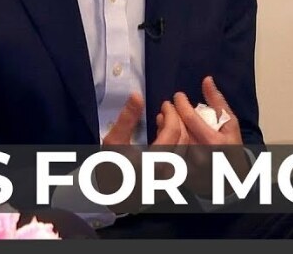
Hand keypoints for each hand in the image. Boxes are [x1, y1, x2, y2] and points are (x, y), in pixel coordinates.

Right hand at [97, 94, 190, 210]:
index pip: (174, 131)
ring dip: (178, 132)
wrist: (108, 196)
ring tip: (165, 121)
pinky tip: (165, 137)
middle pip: (183, 139)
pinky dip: (177, 145)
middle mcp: (168, 173)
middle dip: (177, 120)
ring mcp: (172, 181)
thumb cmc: (109, 168)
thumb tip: (137, 95)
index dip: (171, 113)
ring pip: (184, 150)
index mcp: (154, 162)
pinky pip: (181, 160)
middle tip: (169, 109)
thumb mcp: (113, 142)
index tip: (166, 103)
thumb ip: (126, 119)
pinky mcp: (172, 185)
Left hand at [173, 77, 250, 196]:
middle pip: (176, 129)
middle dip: (170, 113)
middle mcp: (197, 154)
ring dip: (162, 126)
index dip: (181, 103)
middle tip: (167, 104)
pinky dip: (163, 142)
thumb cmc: (232, 148)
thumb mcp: (230, 123)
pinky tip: (162, 132)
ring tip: (162, 115)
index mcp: (211, 141)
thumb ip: (217, 102)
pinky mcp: (180, 174)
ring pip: (169, 142)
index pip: (190, 118)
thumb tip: (206, 80)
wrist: (232, 178)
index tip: (178, 95)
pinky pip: (167, 155)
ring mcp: (187, 165)